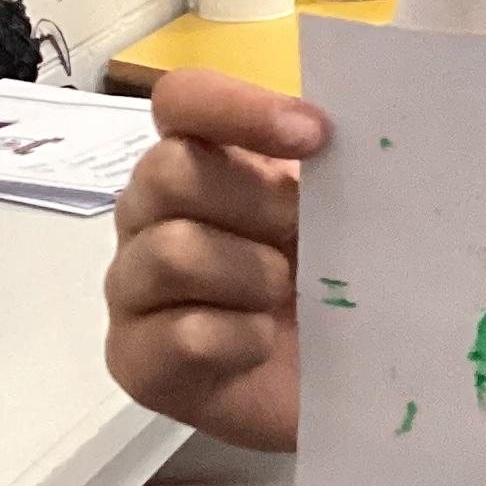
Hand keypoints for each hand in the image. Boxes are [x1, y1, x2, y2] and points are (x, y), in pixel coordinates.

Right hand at [104, 71, 327, 452]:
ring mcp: (134, 288)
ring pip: (172, 250)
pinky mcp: (136, 360)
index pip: (182, 100)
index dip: (237, 107)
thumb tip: (351, 126)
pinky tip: (263, 346)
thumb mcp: (352, 211)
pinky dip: (240, 338)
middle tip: (308, 235)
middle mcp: (151, 214)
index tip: (316, 136)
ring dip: (252, 273)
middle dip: (257, 201)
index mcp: (201, 158)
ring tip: (288, 296)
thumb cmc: (341, 282)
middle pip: (169, 170)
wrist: (349, 385)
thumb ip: (339, 161)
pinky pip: (181, 333)